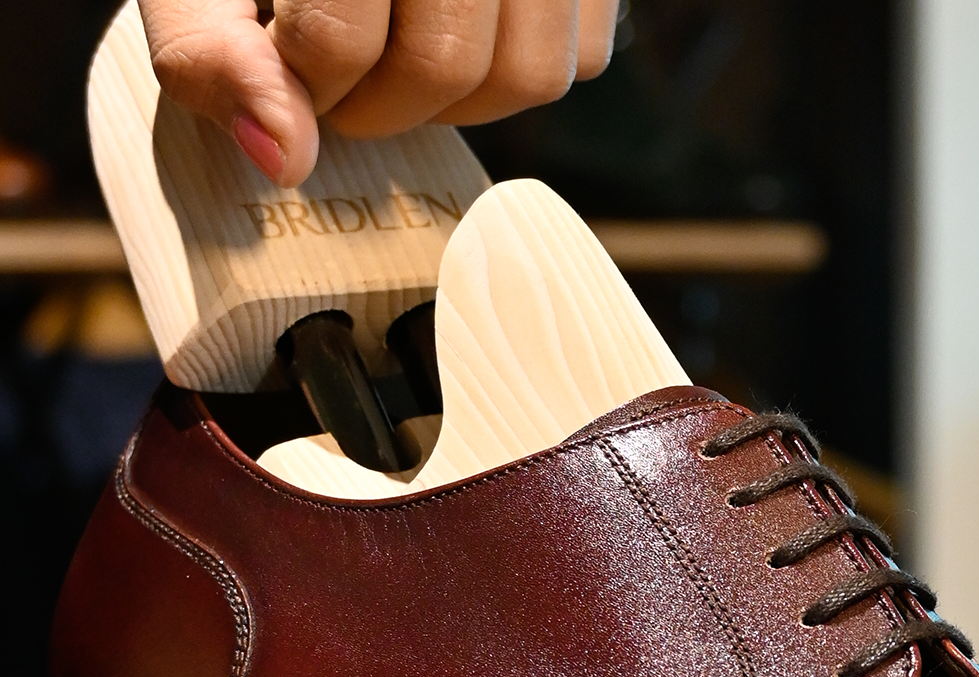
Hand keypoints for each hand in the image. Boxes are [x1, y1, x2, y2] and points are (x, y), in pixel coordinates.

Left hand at [139, 0, 620, 187]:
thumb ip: (214, 51)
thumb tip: (282, 158)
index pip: (343, 37)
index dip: (305, 78)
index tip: (289, 60)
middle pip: (447, 65)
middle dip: (380, 102)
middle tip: (340, 75)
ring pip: (529, 76)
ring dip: (456, 103)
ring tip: (399, 58)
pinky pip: (580, 55)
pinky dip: (517, 69)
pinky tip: (459, 34)